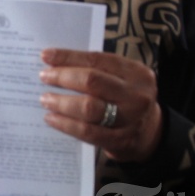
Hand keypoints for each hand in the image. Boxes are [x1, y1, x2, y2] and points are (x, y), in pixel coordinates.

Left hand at [38, 48, 161, 161]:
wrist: (150, 134)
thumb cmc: (127, 99)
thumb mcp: (122, 79)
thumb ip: (97, 70)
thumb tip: (56, 63)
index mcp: (136, 72)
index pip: (97, 60)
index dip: (69, 57)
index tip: (46, 55)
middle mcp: (136, 94)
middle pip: (92, 81)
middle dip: (63, 77)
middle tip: (44, 77)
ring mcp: (130, 119)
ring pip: (89, 108)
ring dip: (62, 103)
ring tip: (45, 99)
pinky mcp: (120, 140)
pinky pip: (87, 131)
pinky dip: (66, 124)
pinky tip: (52, 119)